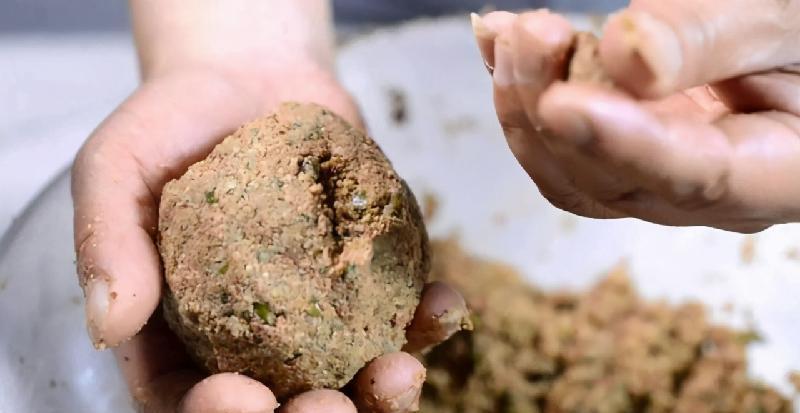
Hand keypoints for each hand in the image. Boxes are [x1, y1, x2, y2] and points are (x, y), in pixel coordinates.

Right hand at [72, 59, 466, 412]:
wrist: (248, 79)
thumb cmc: (173, 124)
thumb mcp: (117, 167)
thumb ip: (108, 240)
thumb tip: (108, 324)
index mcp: (178, 328)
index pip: (186, 397)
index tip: (241, 399)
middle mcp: (251, 334)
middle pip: (280, 403)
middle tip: (330, 409)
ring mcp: (316, 312)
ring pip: (350, 376)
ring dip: (381, 392)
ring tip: (399, 373)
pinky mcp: (366, 278)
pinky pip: (402, 314)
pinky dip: (429, 321)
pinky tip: (444, 310)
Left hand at [472, 1, 799, 232]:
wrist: (790, 48)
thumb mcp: (788, 21)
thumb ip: (715, 38)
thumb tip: (627, 57)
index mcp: (780, 175)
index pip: (693, 176)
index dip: (621, 143)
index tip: (562, 102)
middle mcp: (708, 195)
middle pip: (611, 181)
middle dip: (553, 106)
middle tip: (532, 33)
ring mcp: (658, 178)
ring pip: (571, 172)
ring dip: (525, 103)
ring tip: (512, 35)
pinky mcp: (624, 153)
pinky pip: (560, 144)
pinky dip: (521, 94)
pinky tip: (497, 44)